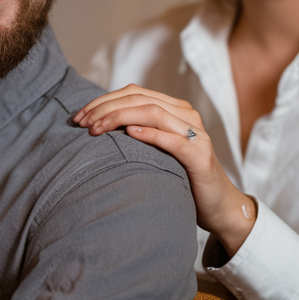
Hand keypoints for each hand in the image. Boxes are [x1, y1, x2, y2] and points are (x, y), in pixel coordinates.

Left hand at [73, 85, 256, 256]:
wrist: (218, 205)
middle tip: (82, 123)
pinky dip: (150, 134)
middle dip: (106, 108)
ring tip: (96, 129)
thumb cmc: (182, 177)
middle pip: (140, 99)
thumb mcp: (157, 150)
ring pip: (153, 113)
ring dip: (120, 118)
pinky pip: (173, 140)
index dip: (104, 101)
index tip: (79, 116)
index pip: (134, 93)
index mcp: (175, 109)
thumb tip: (97, 125)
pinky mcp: (199, 156)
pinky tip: (130, 134)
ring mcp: (195, 134)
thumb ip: (138, 133)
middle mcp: (186, 115)